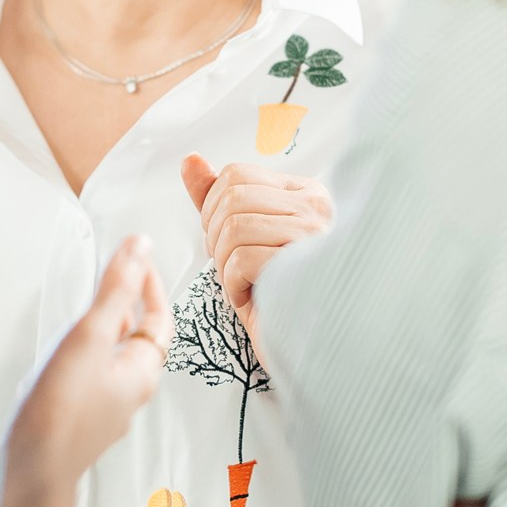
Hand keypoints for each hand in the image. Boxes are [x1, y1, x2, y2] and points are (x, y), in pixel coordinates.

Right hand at [0, 237, 169, 506]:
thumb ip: (115, 290)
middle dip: (127, 304)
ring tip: (83, 303)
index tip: (136, 257)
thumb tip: (141, 244)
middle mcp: (127, 394)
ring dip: (103, 328)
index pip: (161, 320)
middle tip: (110, 273)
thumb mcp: (90, 338)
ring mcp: (101, 411)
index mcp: (141, 373)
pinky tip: (56, 351)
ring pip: (110, 359)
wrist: (26, 477)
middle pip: (138, 340)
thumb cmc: (59, 412)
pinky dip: (81, 354)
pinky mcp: (73, 422)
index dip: (151, 285)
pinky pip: (87, 378)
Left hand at [179, 154, 333, 345]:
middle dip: (214, 237)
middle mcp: (316, 206)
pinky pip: (243, 259)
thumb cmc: (276, 293)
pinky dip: (234, 285)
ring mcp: (315, 234)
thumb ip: (216, 198)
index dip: (213, 209)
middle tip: (231, 268)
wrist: (311, 345)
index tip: (224, 242)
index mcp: (304, 194)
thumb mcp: (241, 240)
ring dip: (224, 263)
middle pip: (231, 197)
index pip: (236, 174)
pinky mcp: (307, 264)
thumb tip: (190, 160)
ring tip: (243, 284)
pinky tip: (253, 298)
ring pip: (234, 227)